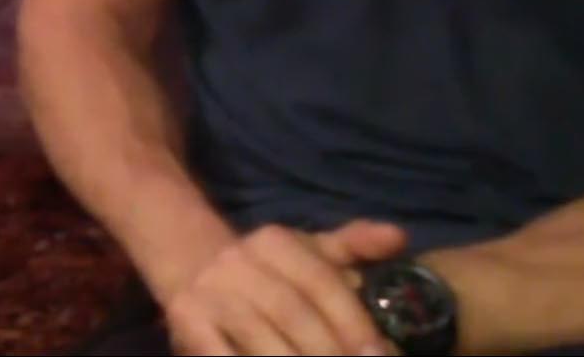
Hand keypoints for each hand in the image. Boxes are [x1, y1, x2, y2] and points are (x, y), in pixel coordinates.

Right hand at [161, 220, 408, 355]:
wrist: (190, 264)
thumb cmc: (268, 269)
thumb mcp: (309, 250)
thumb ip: (355, 246)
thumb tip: (398, 238)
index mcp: (274, 241)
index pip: (322, 283)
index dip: (354, 324)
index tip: (379, 356)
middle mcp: (239, 261)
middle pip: (294, 315)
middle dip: (330, 353)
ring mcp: (210, 293)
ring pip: (261, 340)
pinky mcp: (185, 320)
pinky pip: (221, 354)